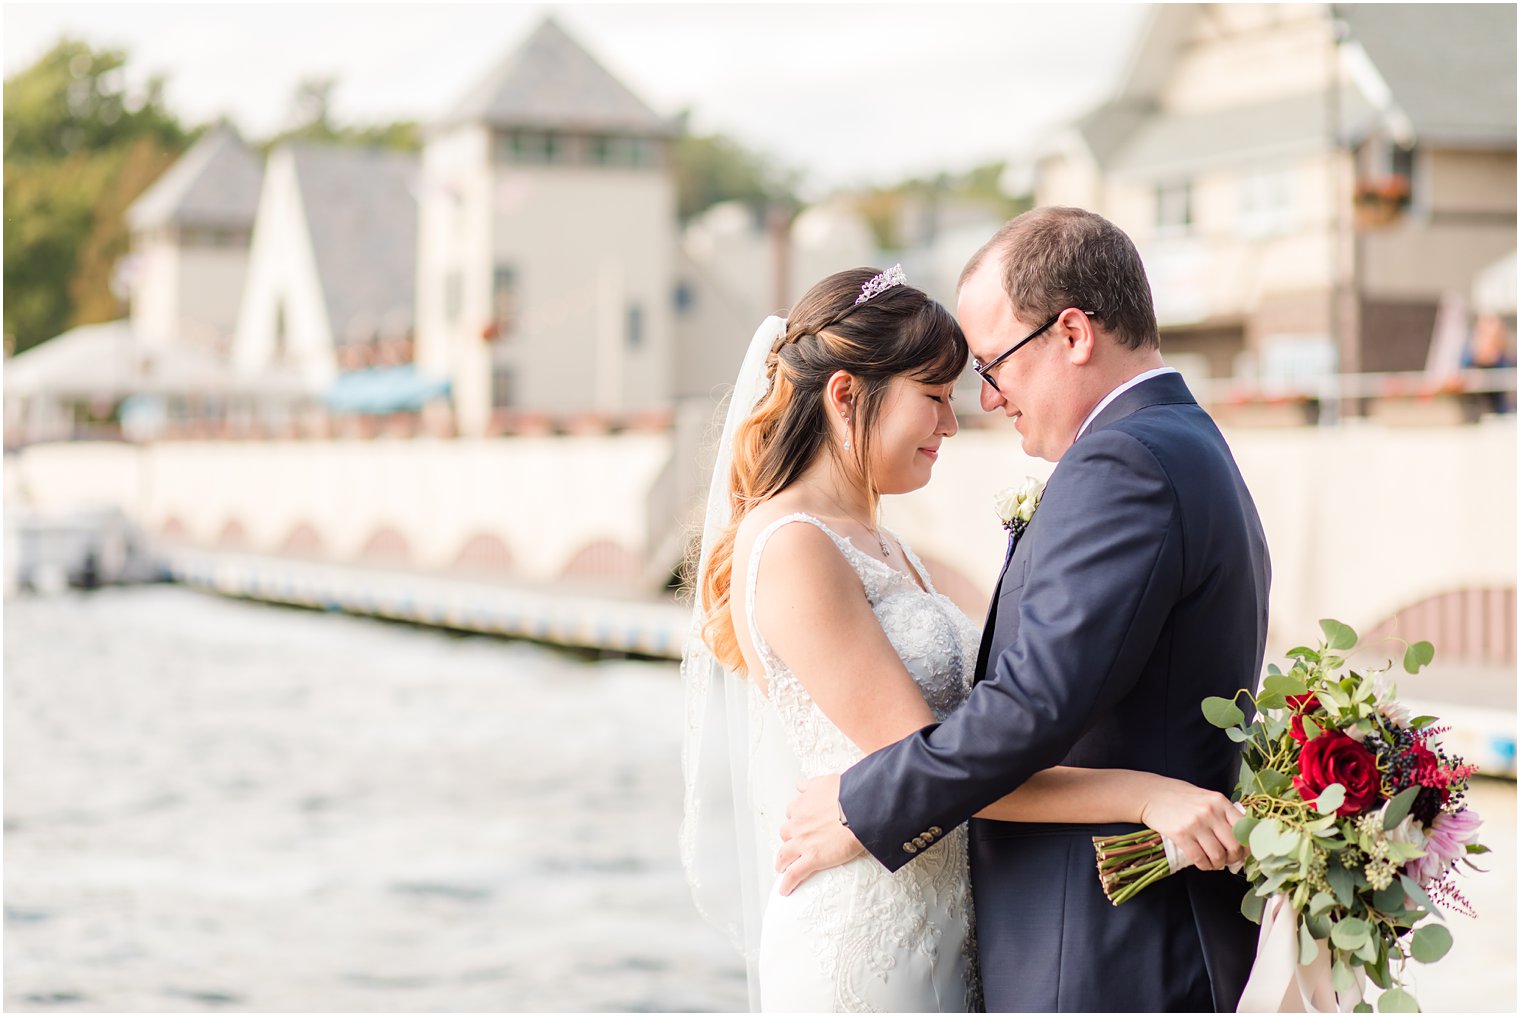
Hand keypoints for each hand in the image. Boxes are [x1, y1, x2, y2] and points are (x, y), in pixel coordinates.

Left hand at [774, 774, 864, 895]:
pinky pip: (794, 873)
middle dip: (789, 839)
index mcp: (802, 805)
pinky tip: (785, 890)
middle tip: (794, 846)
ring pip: (784, 854)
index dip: (796, 820)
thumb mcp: (826, 782)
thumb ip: (811, 785)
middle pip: (786, 834)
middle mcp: (798, 823)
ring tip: (783, 868)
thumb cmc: (848, 794)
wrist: (861, 810)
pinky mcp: (813, 858)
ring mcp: (803, 842)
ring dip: (782, 861)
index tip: (800, 826)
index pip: (792, 813)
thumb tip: (801, 785)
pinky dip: (787, 883)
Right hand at [1138, 783, 1246, 870]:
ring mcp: (1195, 824)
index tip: (1245, 852)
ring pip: (1218, 855)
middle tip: (1229, 860)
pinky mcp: (1180, 835)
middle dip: (1234, 858)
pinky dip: (1205, 865)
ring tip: (1215, 862)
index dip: (1249, 845)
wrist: (1152, 795)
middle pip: (1234, 845)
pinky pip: (1199, 858)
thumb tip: (1242, 839)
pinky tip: (1203, 863)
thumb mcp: (1207, 798)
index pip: (1245, 828)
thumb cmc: (1181, 798)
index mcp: (1220, 802)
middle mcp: (1210, 812)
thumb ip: (1224, 814)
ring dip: (1219, 864)